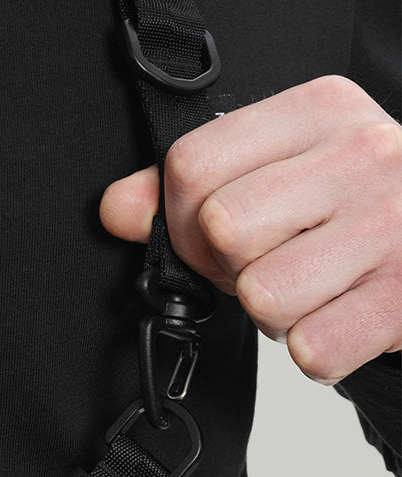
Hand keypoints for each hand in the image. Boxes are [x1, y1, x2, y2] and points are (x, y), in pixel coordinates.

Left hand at [100, 75, 401, 383]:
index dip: (183, 220)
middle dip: (231, 266)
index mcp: (318, 111)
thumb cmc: (348, 215)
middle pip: (222, 228)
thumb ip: (186, 191)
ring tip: (313, 288)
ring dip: (275, 313)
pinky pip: (311, 347)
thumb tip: (116, 208)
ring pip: (262, 294)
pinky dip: (315, 351)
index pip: (192, 166)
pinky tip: (340, 317)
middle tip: (274, 262)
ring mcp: (391, 223)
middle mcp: (362, 154)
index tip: (215, 235)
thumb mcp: (272, 179)